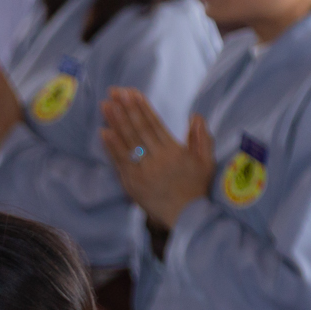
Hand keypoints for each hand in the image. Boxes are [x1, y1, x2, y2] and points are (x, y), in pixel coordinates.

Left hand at [100, 89, 212, 231]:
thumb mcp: (206, 162)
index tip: (131, 92)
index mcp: (174, 151)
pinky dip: (112, 147)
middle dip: (126, 108)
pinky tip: (104, 132)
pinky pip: (121, 162)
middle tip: (114, 91)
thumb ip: (202, 138)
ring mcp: (144, 171)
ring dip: (116, 122)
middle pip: (139, 129)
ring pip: (128, 142)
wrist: (187, 218)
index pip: (154, 124)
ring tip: (106, 105)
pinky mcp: (133, 184)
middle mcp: (158, 159)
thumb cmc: (196, 189)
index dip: (142, 107)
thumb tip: (195, 116)